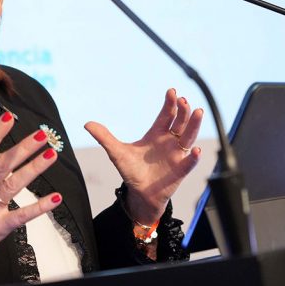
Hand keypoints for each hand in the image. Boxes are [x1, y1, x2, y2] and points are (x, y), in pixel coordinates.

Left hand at [85, 88, 202, 224]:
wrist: (139, 194)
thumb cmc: (131, 171)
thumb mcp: (116, 153)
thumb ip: (104, 138)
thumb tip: (87, 124)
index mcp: (156, 134)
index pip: (166, 115)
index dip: (169, 104)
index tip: (172, 92)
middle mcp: (169, 141)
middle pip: (180, 122)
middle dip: (183, 111)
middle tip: (184, 100)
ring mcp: (176, 155)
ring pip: (189, 137)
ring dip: (194, 125)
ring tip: (197, 112)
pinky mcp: (180, 170)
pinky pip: (189, 163)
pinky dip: (194, 157)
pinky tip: (196, 150)